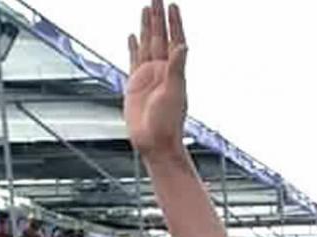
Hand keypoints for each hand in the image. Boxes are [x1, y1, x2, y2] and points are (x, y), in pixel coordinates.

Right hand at [125, 1, 188, 158]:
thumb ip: (177, 69)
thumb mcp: (175, 93)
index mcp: (174, 71)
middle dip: (158, 16)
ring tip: (146, 9)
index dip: (173, 22)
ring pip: (147, 44)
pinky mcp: (135, 83)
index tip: (172, 4)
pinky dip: (133, 46)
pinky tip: (132, 36)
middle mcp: (162, 70)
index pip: (174, 39)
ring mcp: (148, 75)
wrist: (155, 142)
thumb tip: (184, 46)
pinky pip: (134, 59)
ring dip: (146, 26)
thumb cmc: (168, 123)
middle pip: (159, 36)